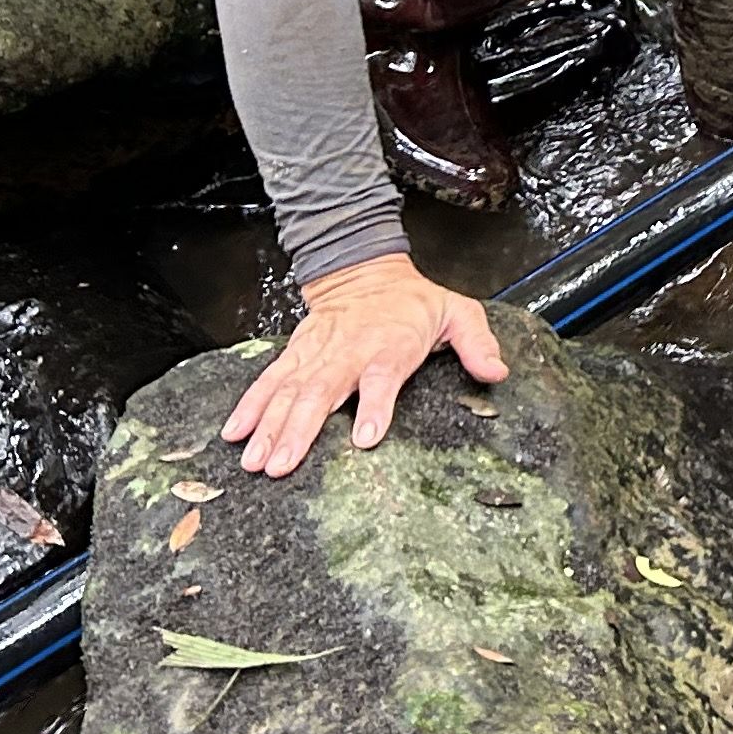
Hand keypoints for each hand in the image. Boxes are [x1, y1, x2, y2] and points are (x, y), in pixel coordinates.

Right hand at [223, 253, 505, 480]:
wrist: (364, 268)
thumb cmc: (412, 301)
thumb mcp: (456, 312)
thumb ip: (477, 342)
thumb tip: (497, 372)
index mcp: (390, 345)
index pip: (381, 377)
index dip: (374, 406)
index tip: (364, 438)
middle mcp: (348, 351)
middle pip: (321, 392)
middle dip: (300, 430)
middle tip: (283, 465)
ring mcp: (317, 353)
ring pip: (289, 391)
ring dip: (270, 426)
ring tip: (256, 461)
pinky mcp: (296, 354)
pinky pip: (269, 380)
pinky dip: (251, 405)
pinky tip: (235, 432)